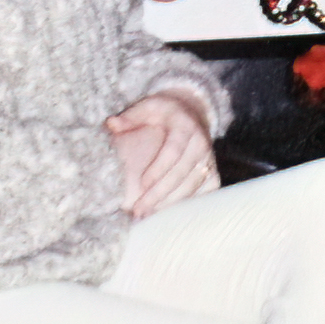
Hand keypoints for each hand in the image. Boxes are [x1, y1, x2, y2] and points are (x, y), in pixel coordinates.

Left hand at [107, 91, 217, 218]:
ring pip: (194, 185)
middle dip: (160, 194)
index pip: (173, 151)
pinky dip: (190, 205)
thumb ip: (130, 116)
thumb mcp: (148, 107)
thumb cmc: (164, 112)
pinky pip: (206, 191)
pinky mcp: (213, 170)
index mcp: (185, 126)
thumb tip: (111, 124)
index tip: (142, 184)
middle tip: (139, 210)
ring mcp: (209, 158)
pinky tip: (171, 216)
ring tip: (149, 216)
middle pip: (183, 173)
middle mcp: (201, 143)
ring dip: (172, 203)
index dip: (159, 169)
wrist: (193, 111)